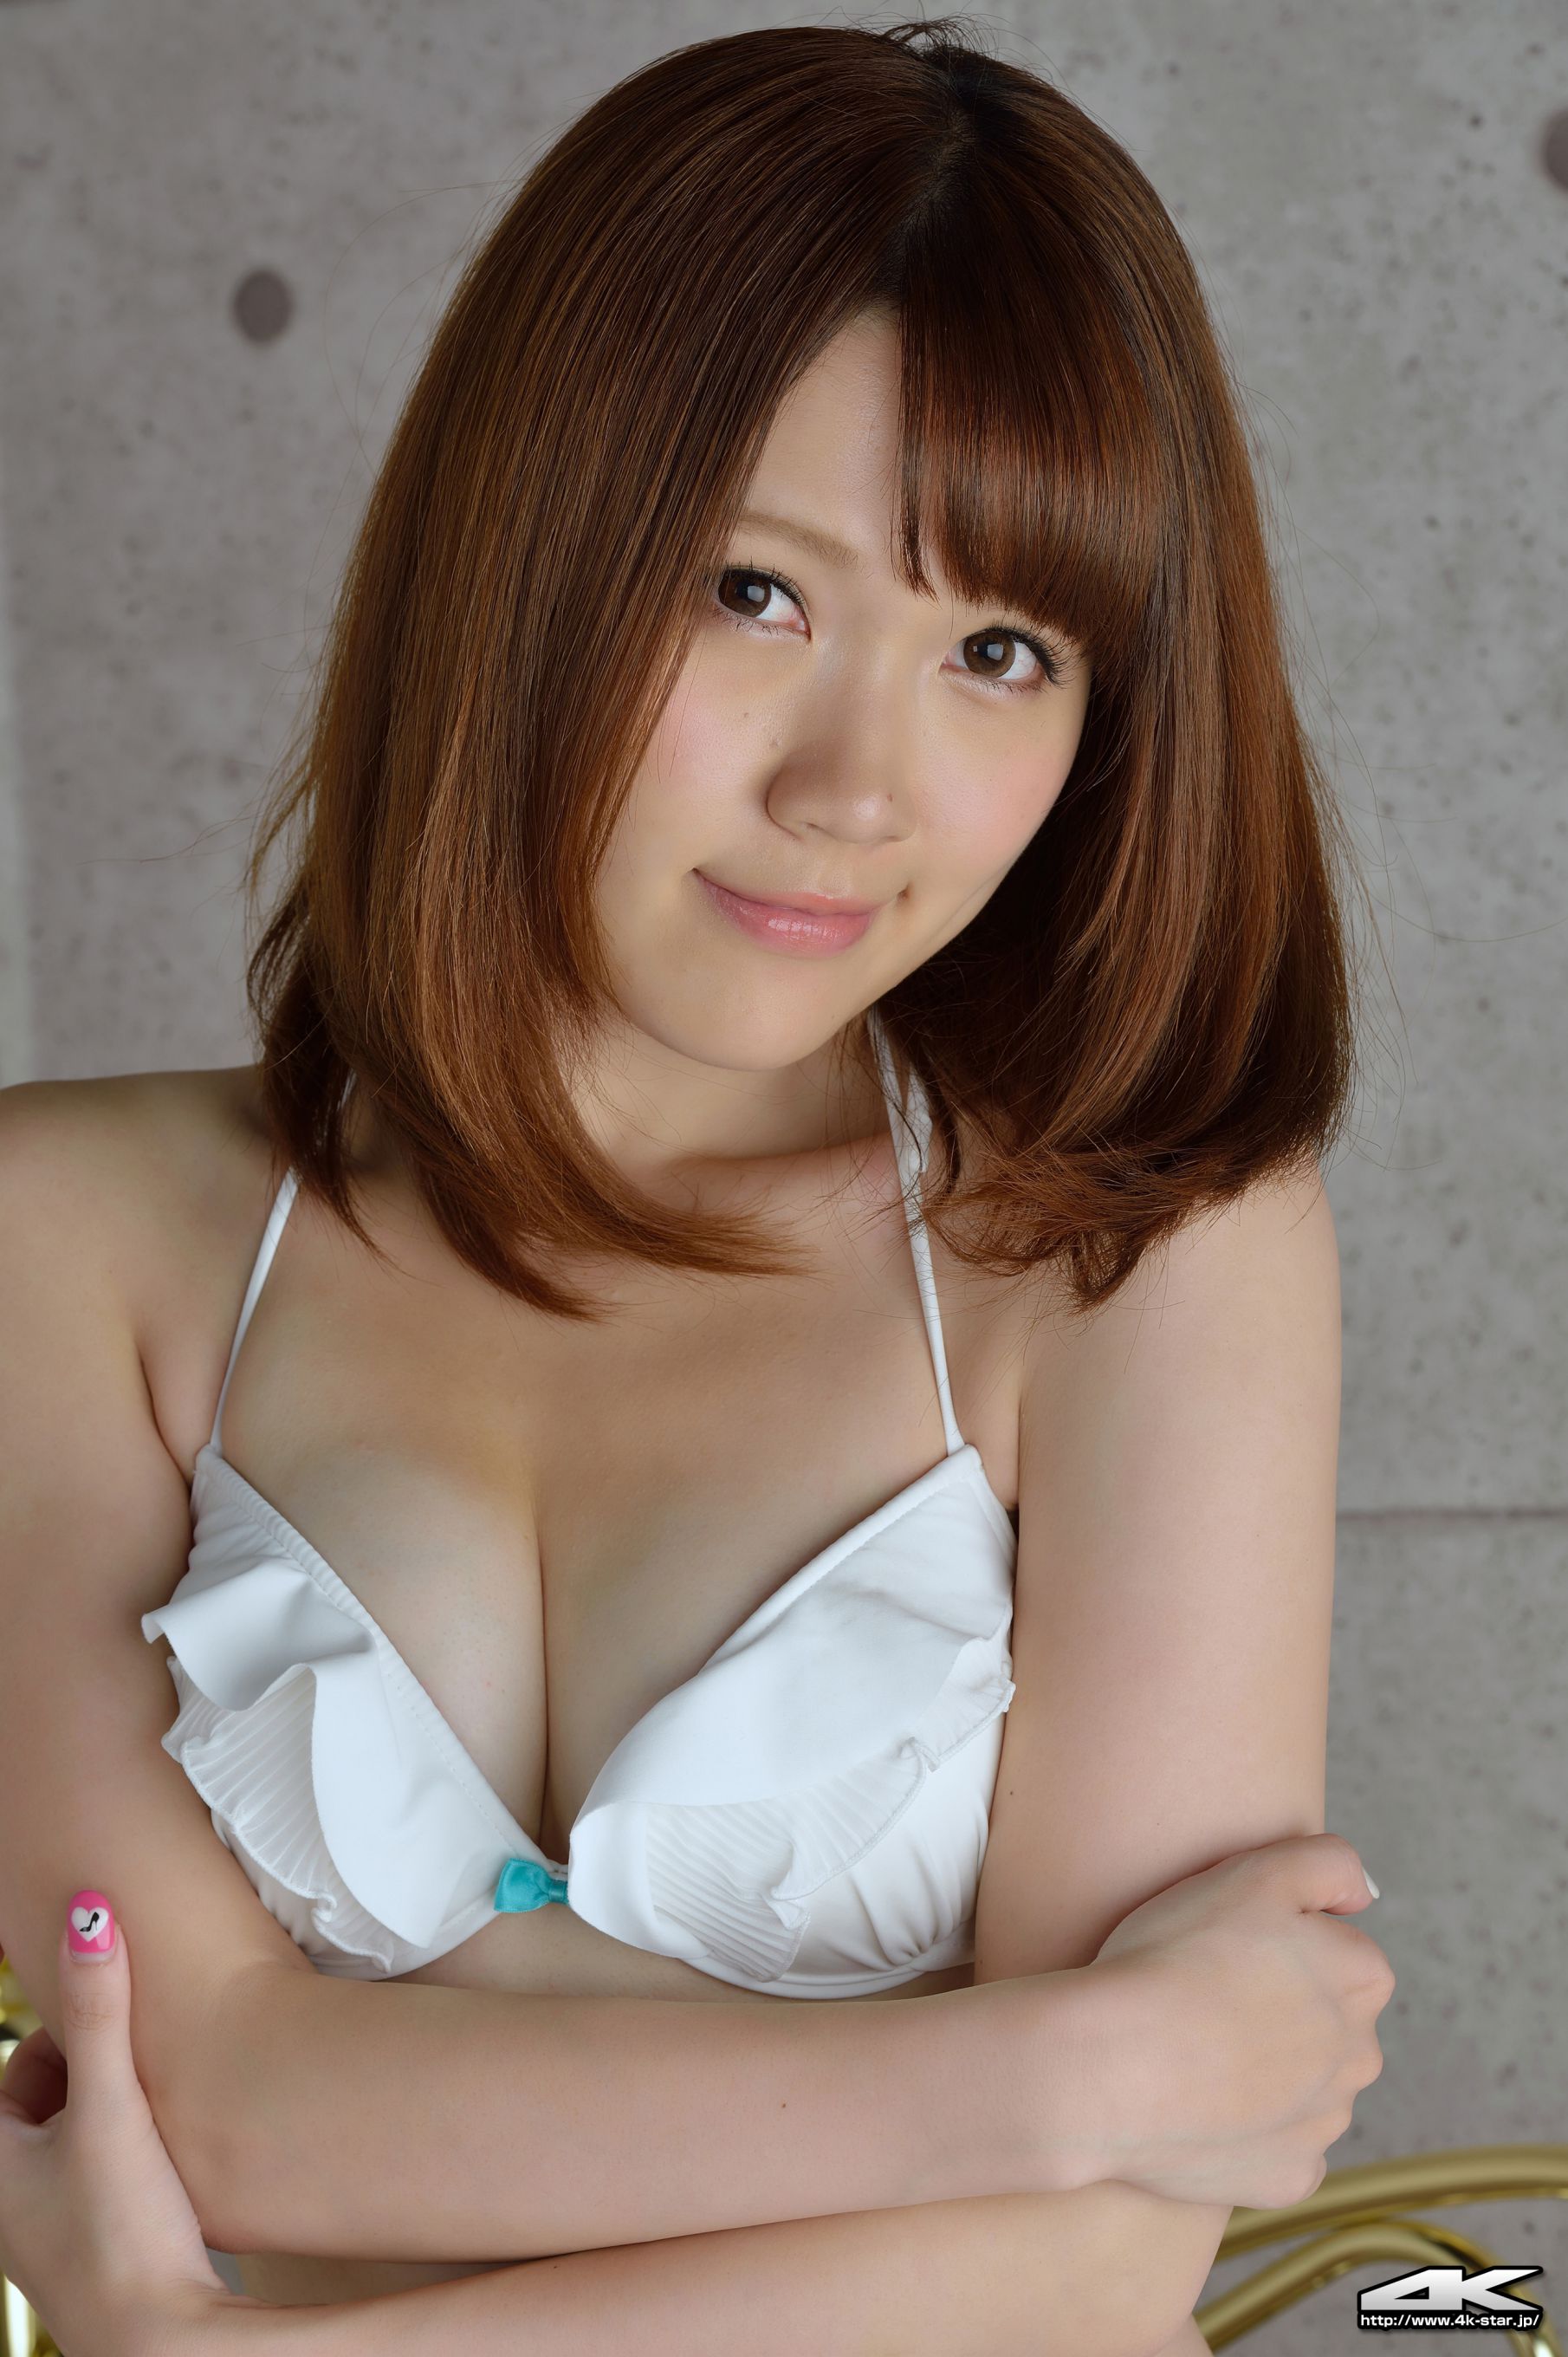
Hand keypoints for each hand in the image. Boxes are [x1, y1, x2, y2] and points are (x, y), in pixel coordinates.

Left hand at [0, 1891, 268, 2355]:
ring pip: (76, 2134)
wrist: (164, 2344)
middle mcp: (6, 2201)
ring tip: (164, 2098)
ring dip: (116, 2107)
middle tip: (146, 2055)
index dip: (64, 2032)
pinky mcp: (90, 2247)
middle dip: (94, 2067)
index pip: (14, 2066)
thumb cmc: (122, 2234)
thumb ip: (101, 2011)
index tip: (115, 2017)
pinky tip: (174, 2150)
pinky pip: (101, 2171)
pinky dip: (131, 2147)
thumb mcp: (112, 2108)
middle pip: (43, 2097)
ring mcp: (47, 2228)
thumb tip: (88, 1909)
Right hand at [1089, 1831, 1393, 2210]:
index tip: (1227, 1947)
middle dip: (1284, 2009)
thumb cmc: (1174, 1958)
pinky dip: (1247, 2133)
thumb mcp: (1255, 1871)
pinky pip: (1278, 2149)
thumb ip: (1329, 1863)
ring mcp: (1326, 2125)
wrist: (1109, 2066)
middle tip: (1206, 1995)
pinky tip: (1199, 2108)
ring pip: (1305, 2088)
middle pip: (1328, 2022)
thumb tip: (1362, 1896)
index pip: (1338, 1950)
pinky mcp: (1289, 2178)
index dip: (1278, 1942)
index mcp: (1362, 1978)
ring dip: (1267, 2072)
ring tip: (1192, 2051)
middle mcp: (1360, 2056)